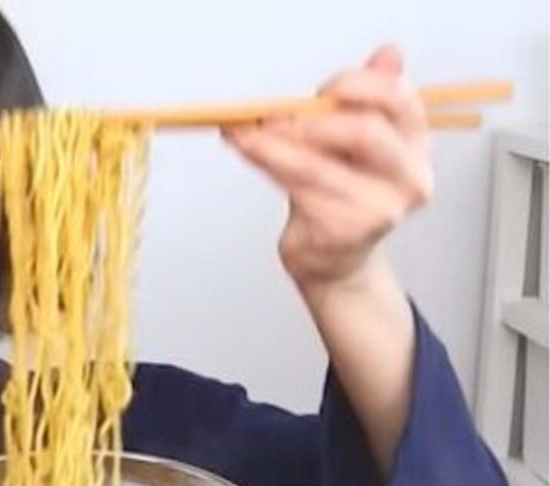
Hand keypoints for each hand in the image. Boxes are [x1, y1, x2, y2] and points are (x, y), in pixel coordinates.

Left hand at [222, 45, 431, 294]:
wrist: (334, 260)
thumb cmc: (342, 193)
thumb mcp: (357, 143)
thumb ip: (367, 100)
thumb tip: (387, 53)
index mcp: (416, 146)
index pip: (402, 99)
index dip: (358, 85)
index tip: (322, 91)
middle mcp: (409, 178)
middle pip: (363, 132)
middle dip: (313, 118)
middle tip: (276, 115)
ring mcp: (379, 209)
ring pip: (316, 162)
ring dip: (271, 141)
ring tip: (242, 129)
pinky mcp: (343, 230)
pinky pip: (295, 186)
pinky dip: (264, 159)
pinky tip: (243, 145)